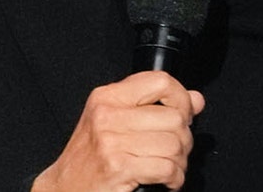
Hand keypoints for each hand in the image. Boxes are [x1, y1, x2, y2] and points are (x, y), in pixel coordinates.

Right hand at [31, 71, 204, 191]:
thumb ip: (153, 106)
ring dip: (180, 162)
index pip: (159, 81)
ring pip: (174, 144)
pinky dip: (174, 179)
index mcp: (107, 97)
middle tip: (174, 149)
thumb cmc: (89, 156)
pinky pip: (167, 168)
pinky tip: (165, 180)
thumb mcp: (114, 121)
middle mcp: (108, 115)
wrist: (66, 187)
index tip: (184, 113)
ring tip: (168, 166)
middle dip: (184, 139)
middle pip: (174, 117)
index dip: (181, 97)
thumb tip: (195, 99)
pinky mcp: (119, 167)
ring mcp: (112, 141)